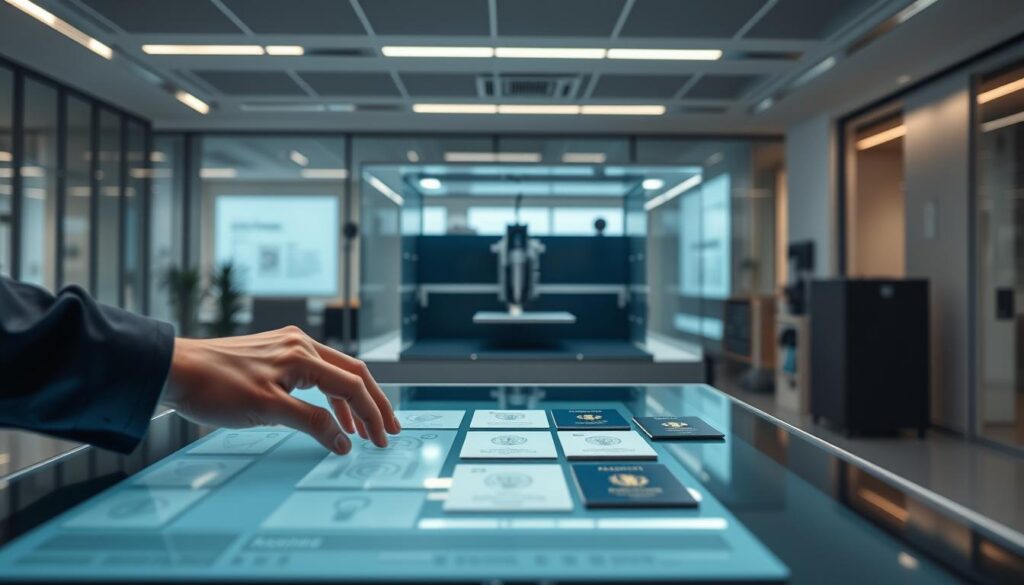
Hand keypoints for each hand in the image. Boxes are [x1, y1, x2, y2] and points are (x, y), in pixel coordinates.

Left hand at [162, 326, 400, 453]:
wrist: (173, 370)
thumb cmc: (215, 388)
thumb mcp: (267, 411)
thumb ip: (310, 423)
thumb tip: (342, 442)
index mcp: (303, 355)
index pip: (352, 385)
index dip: (371, 414)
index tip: (381, 439)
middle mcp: (301, 345)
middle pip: (353, 374)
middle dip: (373, 404)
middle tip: (388, 430)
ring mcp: (287, 347)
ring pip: (335, 374)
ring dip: (351, 402)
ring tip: (361, 431)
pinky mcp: (274, 354)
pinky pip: (315, 373)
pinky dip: (329, 396)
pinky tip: (330, 415)